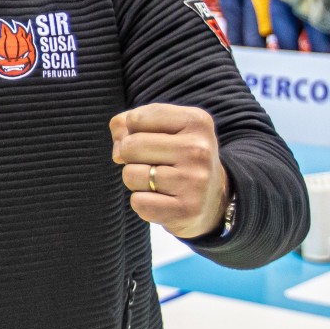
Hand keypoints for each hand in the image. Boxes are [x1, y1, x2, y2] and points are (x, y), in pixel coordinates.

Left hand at [110, 103, 228, 238]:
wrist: (211, 198)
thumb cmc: (176, 157)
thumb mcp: (160, 129)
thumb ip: (126, 125)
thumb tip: (118, 151)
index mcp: (196, 121)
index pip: (136, 119)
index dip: (133, 132)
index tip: (155, 141)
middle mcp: (199, 149)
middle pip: (130, 146)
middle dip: (131, 157)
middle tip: (155, 164)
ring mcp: (195, 181)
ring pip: (130, 175)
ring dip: (136, 181)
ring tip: (159, 182)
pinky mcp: (187, 209)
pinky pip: (138, 202)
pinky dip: (143, 203)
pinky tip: (163, 200)